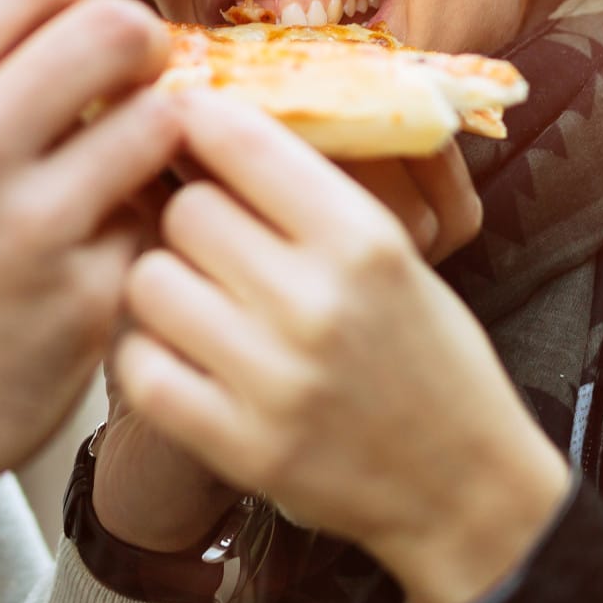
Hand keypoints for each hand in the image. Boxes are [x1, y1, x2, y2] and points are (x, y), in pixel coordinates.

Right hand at [0, 0, 181, 502]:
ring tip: (124, 163)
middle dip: (140, 47)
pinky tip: (101, 247)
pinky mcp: (86, 303)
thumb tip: (70, 14)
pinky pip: (154, 225)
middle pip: (114, 30)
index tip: (83, 27)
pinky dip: (141, 228)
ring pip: (159, 124)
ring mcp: (34, 229)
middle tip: (136, 79)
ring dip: (154, 136)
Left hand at [111, 95, 568, 602]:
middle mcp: (317, 304)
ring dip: (164, 285)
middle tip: (210, 240)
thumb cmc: (425, 355)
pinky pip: (140, 368)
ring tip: (198, 300)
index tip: (185, 121)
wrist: (463, 485)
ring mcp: (274, 380)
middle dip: (191, 217)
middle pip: (186, 210)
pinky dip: (149, 356)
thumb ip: (308, 195)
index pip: (241, 140)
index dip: (198, 120)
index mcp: (365, 240)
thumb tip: (201, 116)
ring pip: (149, 281)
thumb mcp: (395, 254)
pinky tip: (183, 355)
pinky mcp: (239, 446)